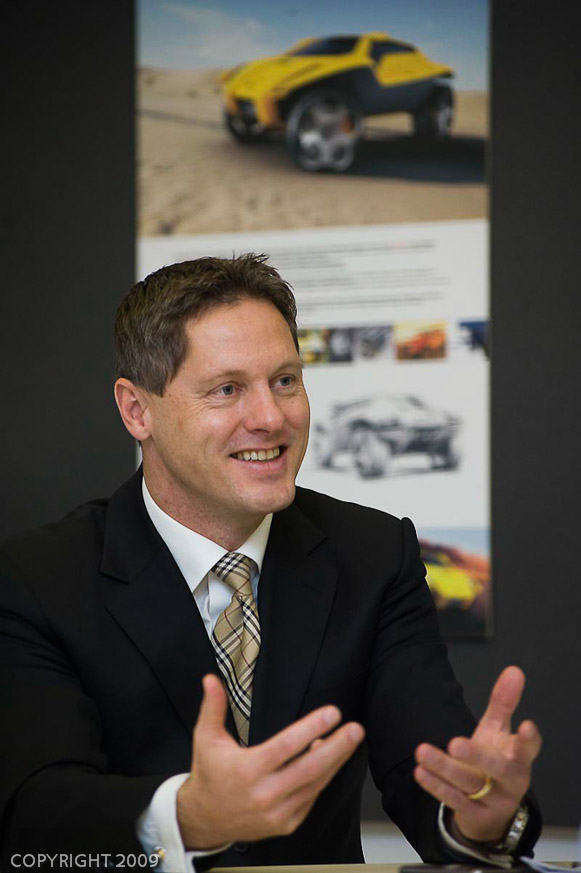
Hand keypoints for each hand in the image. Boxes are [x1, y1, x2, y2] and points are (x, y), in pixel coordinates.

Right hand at [177, 674, 364, 849]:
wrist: (205, 820)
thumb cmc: (209, 773)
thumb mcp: (206, 738)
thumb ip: (213, 707)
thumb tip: (211, 679)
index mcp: (247, 770)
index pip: (285, 747)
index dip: (310, 729)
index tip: (332, 713)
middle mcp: (264, 794)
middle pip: (309, 769)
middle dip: (336, 747)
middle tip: (356, 729)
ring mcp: (277, 812)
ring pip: (315, 784)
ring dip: (335, 761)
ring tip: (350, 738)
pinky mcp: (286, 823)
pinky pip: (311, 797)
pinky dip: (323, 777)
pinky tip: (330, 758)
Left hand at [414, 665, 541, 844]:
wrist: (490, 809)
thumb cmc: (494, 760)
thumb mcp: (498, 731)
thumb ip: (504, 703)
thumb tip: (514, 671)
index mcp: (519, 758)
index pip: (528, 749)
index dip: (528, 739)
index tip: (525, 724)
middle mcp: (510, 781)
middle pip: (498, 769)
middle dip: (478, 757)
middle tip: (456, 743)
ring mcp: (493, 800)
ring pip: (469, 784)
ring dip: (444, 768)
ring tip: (422, 751)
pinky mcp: (475, 815)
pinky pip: (454, 800)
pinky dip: (436, 786)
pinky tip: (420, 771)